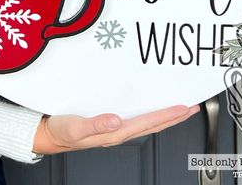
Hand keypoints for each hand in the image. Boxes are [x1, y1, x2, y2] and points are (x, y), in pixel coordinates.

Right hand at [32, 104, 199, 153]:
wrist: (49, 134)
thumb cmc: (62, 131)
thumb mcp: (76, 127)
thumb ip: (96, 124)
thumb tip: (116, 120)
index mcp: (114, 133)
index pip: (147, 123)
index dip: (167, 115)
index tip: (183, 108)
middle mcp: (118, 131)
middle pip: (153, 124)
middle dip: (174, 117)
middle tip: (191, 107)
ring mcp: (115, 128)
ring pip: (147, 122)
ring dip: (165, 116)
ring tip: (179, 108)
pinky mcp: (109, 122)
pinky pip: (136, 118)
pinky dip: (149, 113)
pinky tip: (151, 107)